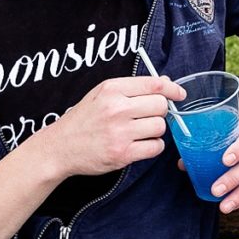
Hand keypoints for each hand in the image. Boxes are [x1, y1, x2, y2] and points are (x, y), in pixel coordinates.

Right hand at [37, 76, 185, 177]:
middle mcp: (117, 109)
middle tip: (147, 117)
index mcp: (112, 89)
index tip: (179, 94)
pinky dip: (152, 147)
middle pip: (161, 106)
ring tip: (139, 131)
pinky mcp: (122, 153)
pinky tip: (140, 144)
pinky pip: (155, 147)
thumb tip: (166, 84)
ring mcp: (120, 132)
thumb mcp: (102, 94)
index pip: (154, 84)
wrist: (59, 147)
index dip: (172, 89)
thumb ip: (133, 88)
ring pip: (160, 127)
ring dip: (155, 130)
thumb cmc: (83, 120)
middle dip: (159, 111)